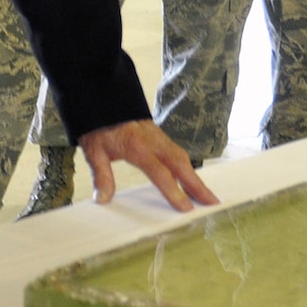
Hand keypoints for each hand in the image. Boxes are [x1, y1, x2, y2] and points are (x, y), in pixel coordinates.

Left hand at [79, 120, 219, 213]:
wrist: (103, 100)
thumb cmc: (99, 127)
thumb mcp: (93, 151)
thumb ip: (101, 175)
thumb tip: (104, 199)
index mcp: (137, 146)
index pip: (160, 172)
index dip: (174, 191)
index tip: (185, 207)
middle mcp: (153, 141)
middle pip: (181, 165)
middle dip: (197, 185)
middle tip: (212, 202)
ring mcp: (159, 137)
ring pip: (183, 158)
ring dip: (196, 177)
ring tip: (208, 196)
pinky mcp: (160, 136)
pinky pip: (178, 152)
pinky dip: (188, 167)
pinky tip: (192, 179)